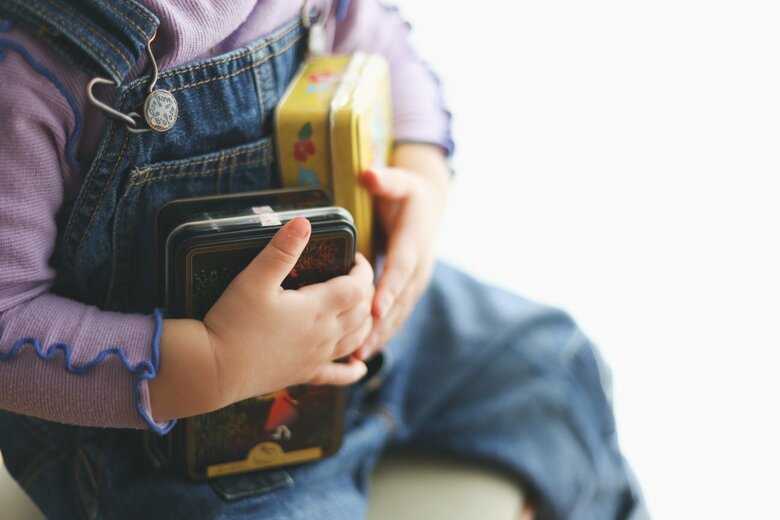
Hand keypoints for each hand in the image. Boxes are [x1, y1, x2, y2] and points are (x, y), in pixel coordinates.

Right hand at [151, 218, 373, 420]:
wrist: (214, 369)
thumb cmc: (232, 323)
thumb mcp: (253, 279)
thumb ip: (281, 251)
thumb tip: (304, 223)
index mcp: (316, 309)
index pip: (358, 288)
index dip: (363, 271)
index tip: (356, 259)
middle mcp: (324, 335)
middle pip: (362, 313)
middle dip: (366, 292)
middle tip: (356, 277)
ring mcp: (315, 357)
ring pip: (356, 340)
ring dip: (365, 323)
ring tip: (362, 309)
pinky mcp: (303, 375)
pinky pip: (337, 376)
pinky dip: (352, 372)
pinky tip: (359, 367)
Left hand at [354, 144, 449, 360]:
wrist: (429, 205)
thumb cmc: (407, 192)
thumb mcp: (399, 180)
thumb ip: (385, 180)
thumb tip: (369, 175)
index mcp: (414, 242)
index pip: (401, 267)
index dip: (389, 288)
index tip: (375, 309)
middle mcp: (418, 267)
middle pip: (399, 300)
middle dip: (380, 325)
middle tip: (359, 347)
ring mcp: (415, 282)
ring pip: (398, 313)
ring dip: (379, 336)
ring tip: (357, 357)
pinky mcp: (408, 291)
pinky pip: (395, 315)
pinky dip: (381, 334)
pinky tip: (362, 352)